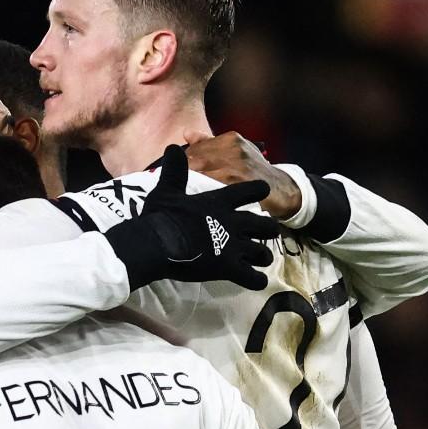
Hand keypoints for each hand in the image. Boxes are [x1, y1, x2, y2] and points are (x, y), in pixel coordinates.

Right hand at [103, 145, 278, 290]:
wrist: (159, 242)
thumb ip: (175, 170)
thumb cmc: (162, 216)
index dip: (257, 190)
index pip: (247, 192)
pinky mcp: (230, 268)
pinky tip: (257, 281)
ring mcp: (233, 246)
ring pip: (261, 251)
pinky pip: (252, 277)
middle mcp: (232, 223)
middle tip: (268, 232)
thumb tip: (172, 147)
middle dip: (268, 229)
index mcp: (219, 203)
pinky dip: (256, 280)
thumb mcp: (167, 189)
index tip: (264, 189)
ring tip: (263, 259)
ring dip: (263, 255)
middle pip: (263, 225)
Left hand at [184, 130, 300, 218]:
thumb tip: (186, 133)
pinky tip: (199, 200)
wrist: (281, 189)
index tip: (178, 175)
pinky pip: (214, 187)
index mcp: (230, 138)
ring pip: (202, 173)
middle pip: (195, 159)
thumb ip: (208, 142)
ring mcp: (238, 165)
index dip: (183, 164)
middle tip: (178, 187)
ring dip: (190, 184)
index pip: (194, 148)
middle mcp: (234, 148)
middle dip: (184, 174)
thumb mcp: (234, 151)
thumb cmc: (252, 170)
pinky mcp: (242, 182)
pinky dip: (204, 193)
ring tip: (186, 194)